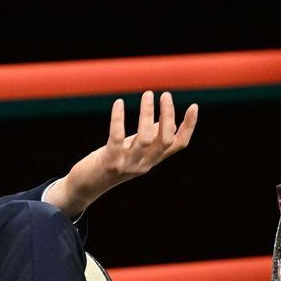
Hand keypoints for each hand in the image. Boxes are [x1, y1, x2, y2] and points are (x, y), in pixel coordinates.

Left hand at [46, 91, 197, 216]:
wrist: (86, 186)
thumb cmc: (109, 163)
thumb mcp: (132, 151)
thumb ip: (148, 139)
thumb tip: (165, 122)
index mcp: (152, 160)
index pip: (178, 144)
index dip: (189, 127)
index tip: (194, 106)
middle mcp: (144, 164)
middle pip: (165, 140)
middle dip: (168, 116)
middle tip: (164, 95)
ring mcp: (127, 164)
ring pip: (145, 139)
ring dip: (147, 114)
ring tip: (147, 95)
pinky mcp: (110, 162)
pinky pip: (117, 138)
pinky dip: (119, 119)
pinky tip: (118, 103)